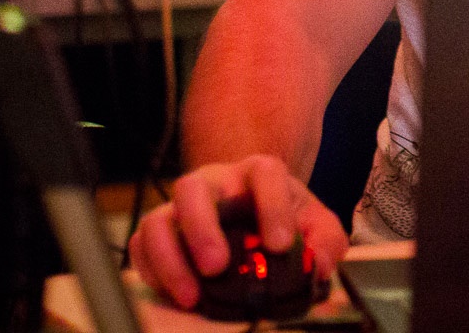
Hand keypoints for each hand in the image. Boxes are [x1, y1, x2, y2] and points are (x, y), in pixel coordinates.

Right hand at [129, 154, 349, 310]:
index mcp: (258, 173)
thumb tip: (320, 267)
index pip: (264, 174)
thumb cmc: (284, 219)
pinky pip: (141, 244)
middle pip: (194, 190)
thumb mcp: (316, 225)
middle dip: (202, 229)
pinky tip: (173, 293)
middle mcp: (213, 183)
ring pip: (159, 218)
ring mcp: (181, 206)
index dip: (272, 207)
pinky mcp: (158, 230)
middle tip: (218, 266)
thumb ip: (326, 242)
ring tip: (193, 294)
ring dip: (170, 257)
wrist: (251, 212)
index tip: (280, 246)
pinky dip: (152, 270)